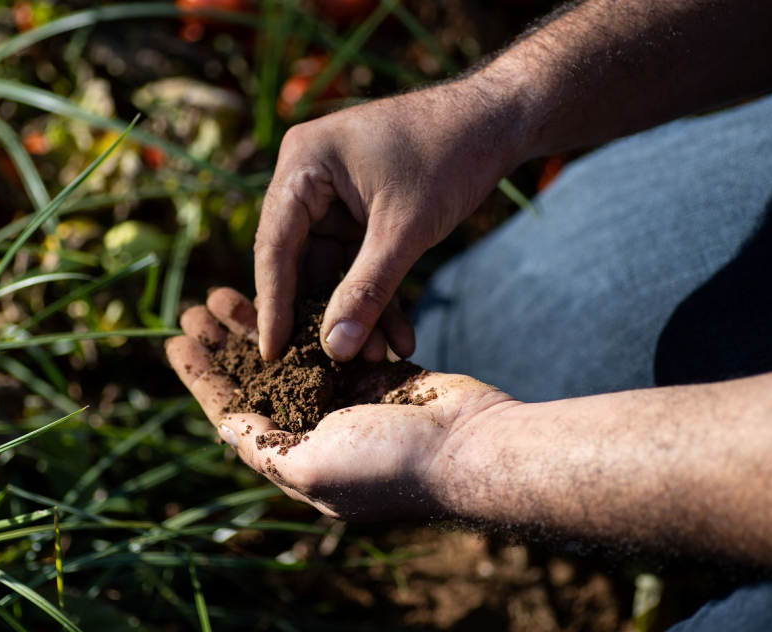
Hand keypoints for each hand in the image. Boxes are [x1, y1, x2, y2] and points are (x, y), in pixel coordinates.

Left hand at [166, 288, 515, 519]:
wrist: (470, 446)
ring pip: (289, 353)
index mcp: (295, 456)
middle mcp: (316, 428)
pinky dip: (306, 316)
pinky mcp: (376, 372)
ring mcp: (348, 399)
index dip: (202, 377)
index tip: (174, 342)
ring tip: (226, 291)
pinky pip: (330, 339)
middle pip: (257, 379)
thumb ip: (264, 446)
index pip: (234, 413)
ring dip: (258, 323)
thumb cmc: (389, 463)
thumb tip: (224, 428)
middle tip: (195, 306)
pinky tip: (287, 290)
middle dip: (224, 344)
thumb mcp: (311, 467)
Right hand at [255, 83, 516, 362]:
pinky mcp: (361, 214)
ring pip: (334, 270)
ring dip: (357, 313)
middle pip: (300, 262)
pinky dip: (378, 296)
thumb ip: (367, 290)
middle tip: (329, 367)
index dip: (274, 305)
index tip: (273, 354)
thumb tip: (334, 349)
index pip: (275, 246)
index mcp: (302, 165)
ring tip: (377, 358)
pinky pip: (360, 264)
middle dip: (324, 315)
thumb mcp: (404, 230)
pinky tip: (398, 336)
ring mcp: (335, 198)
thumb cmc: (449, 156)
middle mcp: (308, 179)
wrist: (498, 122)